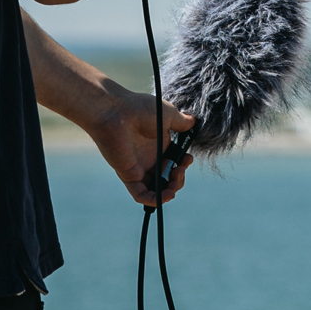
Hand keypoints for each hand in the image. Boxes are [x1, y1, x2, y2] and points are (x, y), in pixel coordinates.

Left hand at [88, 88, 196, 205]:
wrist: (117, 112)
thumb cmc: (140, 109)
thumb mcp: (168, 114)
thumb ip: (181, 122)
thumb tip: (193, 121)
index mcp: (159, 145)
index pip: (174, 162)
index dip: (183, 165)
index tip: (187, 159)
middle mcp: (149, 158)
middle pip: (167, 178)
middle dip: (178, 179)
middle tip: (179, 170)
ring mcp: (139, 168)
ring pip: (155, 189)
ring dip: (168, 192)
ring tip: (174, 185)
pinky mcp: (128, 175)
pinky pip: (140, 194)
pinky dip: (153, 200)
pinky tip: (164, 197)